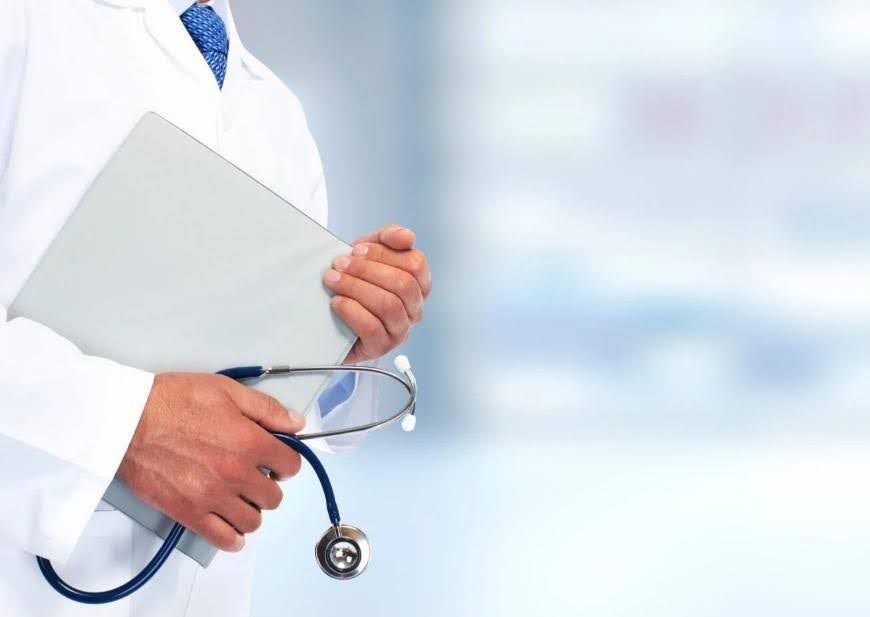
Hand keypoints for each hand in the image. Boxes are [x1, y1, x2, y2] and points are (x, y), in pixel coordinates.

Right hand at [118, 373, 304, 551]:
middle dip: (268, 486)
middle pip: (273, 496)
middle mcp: (235, 473)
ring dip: (251, 510)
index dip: (285, 461)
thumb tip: (296, 423)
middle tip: (254, 476)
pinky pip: (224, 539)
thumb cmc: (171, 401)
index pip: (290, 465)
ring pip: (253, 521)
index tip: (276, 459)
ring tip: (239, 497)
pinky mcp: (189, 512)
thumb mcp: (227, 391)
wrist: (126, 420)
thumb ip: (267, 409)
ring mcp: (213, 496)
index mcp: (249, 441)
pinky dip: (233, 538)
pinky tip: (230, 525)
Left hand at [323, 223, 431, 362]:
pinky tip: (336, 302)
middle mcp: (415, 309)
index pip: (415, 264)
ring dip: (355, 288)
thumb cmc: (356, 283)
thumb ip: (388, 237)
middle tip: (339, 264)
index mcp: (419, 284)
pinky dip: (352, 311)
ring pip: (388, 305)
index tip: (356, 250)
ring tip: (333, 281)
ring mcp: (400, 330)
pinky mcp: (380, 347)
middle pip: (402, 284)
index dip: (384, 254)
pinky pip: (372, 327)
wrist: (331, 317)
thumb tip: (407, 236)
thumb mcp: (369, 254)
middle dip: (366, 270)